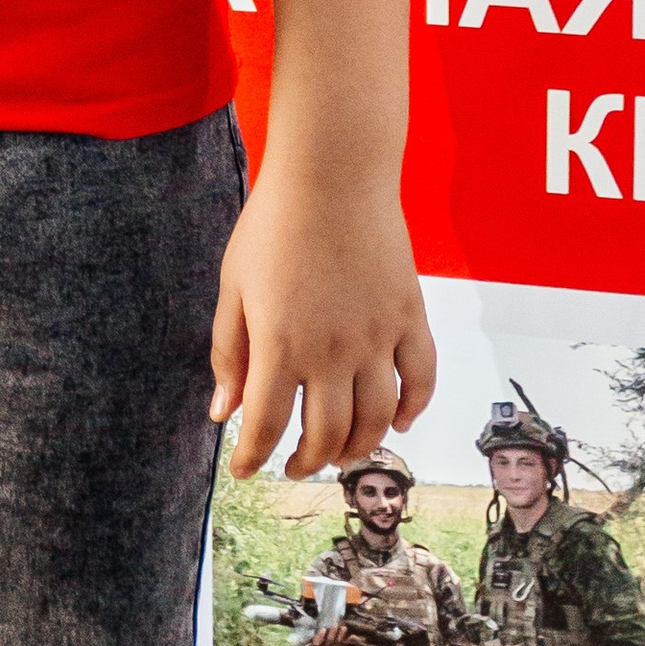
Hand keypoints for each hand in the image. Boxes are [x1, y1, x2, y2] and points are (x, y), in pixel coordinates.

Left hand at [208, 159, 434, 479]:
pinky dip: (412, 409)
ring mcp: (377, 336)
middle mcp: (332, 351)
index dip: (254, 457)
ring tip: (341, 453)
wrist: (333, 174)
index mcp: (280, 346)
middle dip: (308, 462)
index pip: (267, 426)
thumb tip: (223, 414)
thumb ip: (230, 354)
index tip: (245, 471)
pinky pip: (421, 379)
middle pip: (327, 435)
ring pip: (376, 419)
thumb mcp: (234, 288)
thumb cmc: (273, 225)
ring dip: (358, 448)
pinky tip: (397, 422)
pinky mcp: (409, 317)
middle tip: (296, 466)